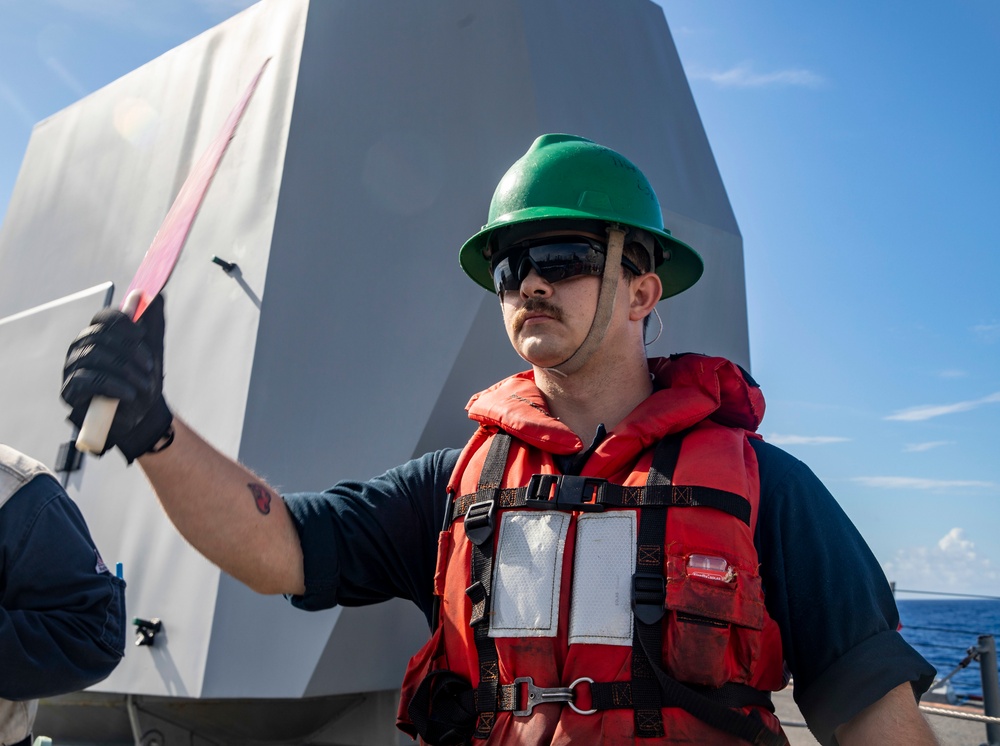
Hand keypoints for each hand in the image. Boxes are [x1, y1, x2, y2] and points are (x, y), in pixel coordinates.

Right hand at [61, 294, 171, 461]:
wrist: (141, 417)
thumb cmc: (143, 381)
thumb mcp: (153, 350)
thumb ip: (152, 322)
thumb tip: (155, 295)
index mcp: (99, 335)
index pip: (103, 318)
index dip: (122, 322)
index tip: (142, 334)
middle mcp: (81, 348)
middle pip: (98, 336)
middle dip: (128, 351)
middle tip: (148, 366)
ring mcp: (73, 368)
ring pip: (94, 357)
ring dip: (125, 371)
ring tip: (143, 386)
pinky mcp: (70, 390)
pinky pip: (87, 380)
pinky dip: (113, 386)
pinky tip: (129, 394)